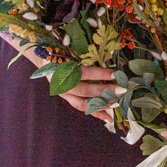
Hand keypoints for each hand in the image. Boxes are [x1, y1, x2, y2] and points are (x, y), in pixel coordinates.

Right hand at [0, 34, 115, 125]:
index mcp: (62, 68)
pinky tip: (109, 117)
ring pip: (84, 103)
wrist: (44, 58)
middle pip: (86, 90)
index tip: (116, 74)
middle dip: (105, 91)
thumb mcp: (71, 49)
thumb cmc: (61, 51)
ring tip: (117, 103)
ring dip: (102, 104)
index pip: (85, 73)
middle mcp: (62, 83)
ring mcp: (64, 93)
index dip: (101, 74)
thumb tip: (108, 54)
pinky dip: (96, 113)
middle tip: (122, 89)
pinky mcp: (67, 99)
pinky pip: (82, 108)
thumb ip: (85, 53)